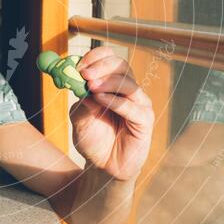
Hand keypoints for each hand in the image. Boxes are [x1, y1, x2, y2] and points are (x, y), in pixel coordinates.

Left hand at [70, 46, 153, 180]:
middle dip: (102, 66)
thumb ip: (79, 101)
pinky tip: (100, 100)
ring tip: (91, 87)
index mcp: (112, 83)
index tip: (79, 65)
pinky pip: (133, 107)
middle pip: (121, 66)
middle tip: (85, 73)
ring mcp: (138, 104)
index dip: (95, 57)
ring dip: (108, 82)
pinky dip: (116, 101)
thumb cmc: (93, 138)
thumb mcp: (78, 118)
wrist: (103, 165)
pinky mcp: (145, 120)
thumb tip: (78, 83)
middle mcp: (128, 90)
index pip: (110, 58)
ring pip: (129, 84)